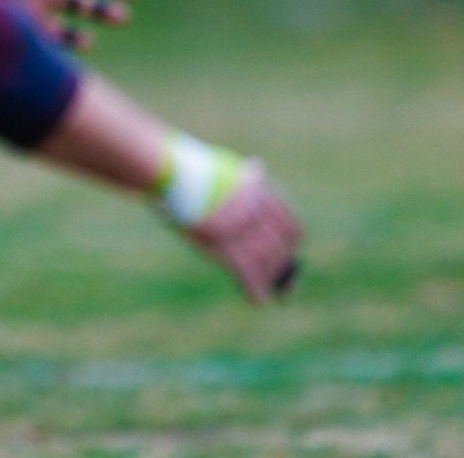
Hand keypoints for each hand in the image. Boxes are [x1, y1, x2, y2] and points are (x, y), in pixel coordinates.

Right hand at [186, 161, 302, 302]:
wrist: (172, 173)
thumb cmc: (192, 167)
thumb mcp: (227, 164)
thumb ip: (246, 174)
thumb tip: (257, 166)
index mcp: (261, 191)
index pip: (292, 226)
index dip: (292, 243)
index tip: (287, 250)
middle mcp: (258, 211)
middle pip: (281, 249)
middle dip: (280, 265)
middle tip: (275, 275)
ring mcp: (242, 230)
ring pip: (267, 264)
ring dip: (267, 277)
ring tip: (263, 286)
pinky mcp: (225, 246)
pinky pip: (249, 275)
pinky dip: (256, 291)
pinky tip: (258, 299)